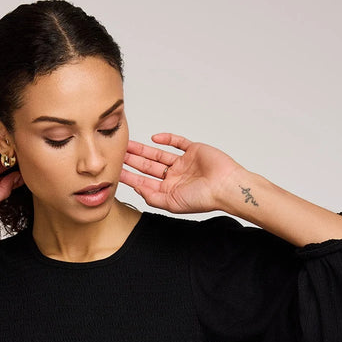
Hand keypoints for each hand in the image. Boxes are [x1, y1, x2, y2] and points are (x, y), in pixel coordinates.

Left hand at [120, 132, 244, 213]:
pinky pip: (177, 142)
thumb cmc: (203, 198)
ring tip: (128, 144)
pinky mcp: (193, 150)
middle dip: (133, 161)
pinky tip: (153, 138)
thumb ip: (152, 197)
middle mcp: (175, 176)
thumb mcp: (172, 203)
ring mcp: (184, 162)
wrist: (225, 186)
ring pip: (159, 154)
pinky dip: (166, 138)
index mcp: (169, 190)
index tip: (116, 172)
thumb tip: (136, 188)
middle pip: (149, 167)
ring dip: (144, 150)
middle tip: (118, 153)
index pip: (144, 182)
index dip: (130, 177)